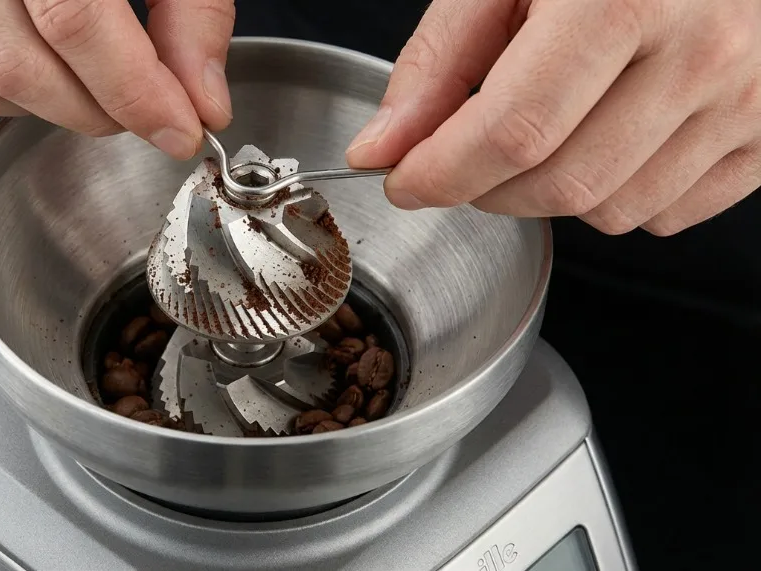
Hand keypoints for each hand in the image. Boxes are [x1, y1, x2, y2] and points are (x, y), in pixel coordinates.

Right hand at [0, 0, 234, 158]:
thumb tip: (201, 99)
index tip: (178, 127)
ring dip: (42, 110)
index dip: (132, 91)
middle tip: (140, 108)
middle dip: (94, 111)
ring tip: (88, 83)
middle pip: (14, 65)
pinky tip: (32, 68)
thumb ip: (190, 8)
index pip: (72, 18)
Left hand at [346, 0, 760, 235]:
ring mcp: (747, 99)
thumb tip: (385, 146)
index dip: (442, 172)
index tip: (403, 179)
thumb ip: (440, 59)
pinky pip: (665, 214)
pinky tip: (607, 138)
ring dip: (549, 193)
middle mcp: (702, 52)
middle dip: (486, 188)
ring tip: (548, 127)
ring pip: (611, 211)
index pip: (515, 132)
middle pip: (561, 184)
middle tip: (464, 153)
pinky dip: (615, 196)